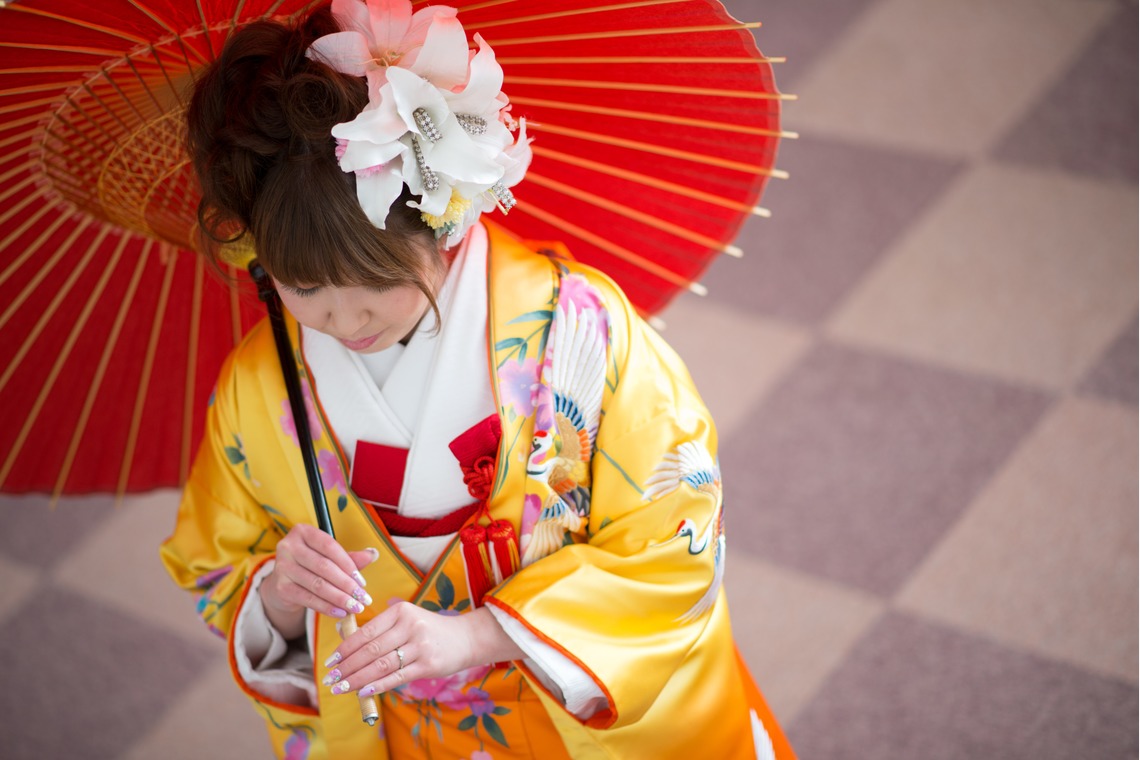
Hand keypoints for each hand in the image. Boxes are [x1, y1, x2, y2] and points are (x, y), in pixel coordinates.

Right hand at [259, 523, 377, 638]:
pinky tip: (340, 612)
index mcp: (303, 532)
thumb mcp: (329, 557)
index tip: (363, 582)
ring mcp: (282, 567)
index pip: (329, 546)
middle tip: (364, 598)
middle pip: (324, 567)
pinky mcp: (280, 587)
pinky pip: (308, 598)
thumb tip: (373, 554)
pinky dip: (326, 607)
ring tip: (355, 607)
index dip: (349, 564)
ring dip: (340, 598)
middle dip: (347, 585)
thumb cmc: (311, 565)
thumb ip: (349, 557)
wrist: (283, 583)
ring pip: (317, 584)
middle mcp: (288, 546)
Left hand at [321, 604, 524, 697]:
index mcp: (401, 611)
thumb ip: (380, 630)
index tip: (331, 660)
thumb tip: (345, 643)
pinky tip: (362, 691)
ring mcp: (420, 646)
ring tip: (341, 688)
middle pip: (371, 650)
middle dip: (347, 667)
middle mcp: (410, 626)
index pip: (367, 632)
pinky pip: (396, 677)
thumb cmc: (429, 630)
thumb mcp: (407, 620)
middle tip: (331, 678)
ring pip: (381, 665)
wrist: (466, 638)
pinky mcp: (428, 665)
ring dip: (357, 679)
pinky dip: (377, 686)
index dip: (346, 648)